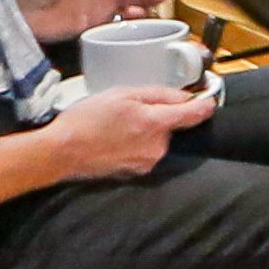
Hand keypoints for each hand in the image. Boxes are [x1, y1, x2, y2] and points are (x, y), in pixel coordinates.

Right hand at [30, 78, 218, 186]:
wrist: (60, 153)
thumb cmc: (87, 120)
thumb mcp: (123, 94)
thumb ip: (160, 94)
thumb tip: (186, 96)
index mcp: (157, 125)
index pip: (196, 114)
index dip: (205, 104)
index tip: (208, 98)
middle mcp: (158, 148)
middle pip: (173, 127)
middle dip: (161, 117)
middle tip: (132, 110)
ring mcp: (147, 163)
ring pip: (158, 140)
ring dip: (147, 132)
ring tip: (118, 127)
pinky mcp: (135, 173)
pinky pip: (145, 153)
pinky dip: (136, 145)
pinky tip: (114, 140)